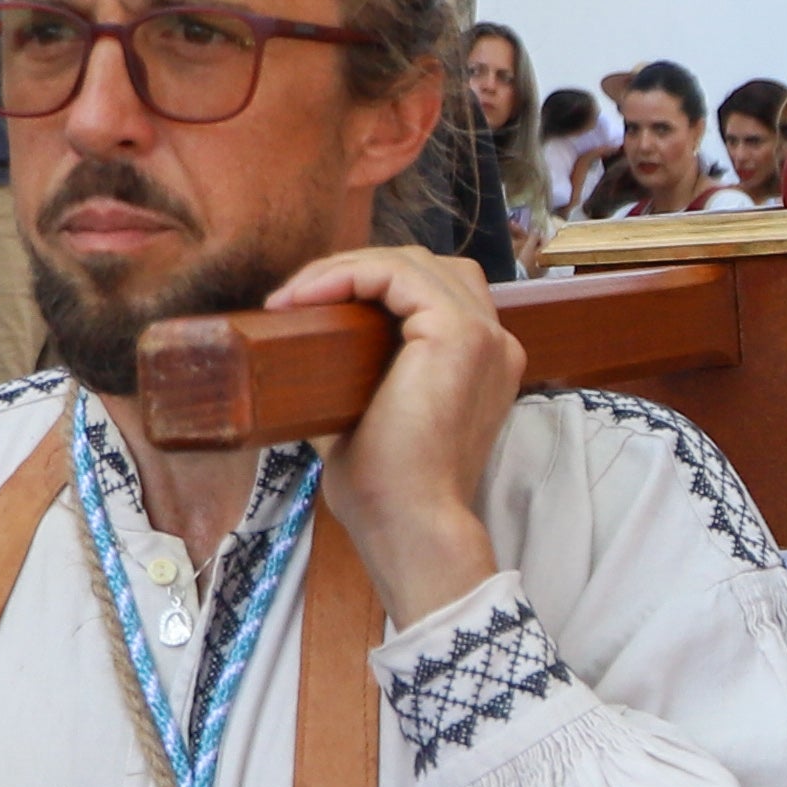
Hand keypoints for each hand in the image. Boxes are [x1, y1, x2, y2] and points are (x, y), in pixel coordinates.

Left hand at [273, 241, 517, 621]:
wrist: (410, 524)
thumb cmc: (388, 489)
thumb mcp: (366, 417)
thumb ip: (352, 380)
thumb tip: (293, 358)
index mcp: (481, 362)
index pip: (430, 292)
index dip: (367, 287)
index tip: (303, 310)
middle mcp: (494, 342)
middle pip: (426, 267)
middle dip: (356, 270)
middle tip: (295, 298)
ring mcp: (484, 334)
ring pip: (411, 262)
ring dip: (347, 268)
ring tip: (295, 295)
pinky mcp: (458, 332)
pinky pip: (397, 275)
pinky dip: (349, 275)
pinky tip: (307, 295)